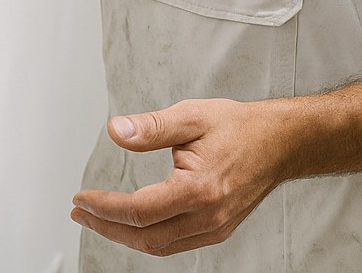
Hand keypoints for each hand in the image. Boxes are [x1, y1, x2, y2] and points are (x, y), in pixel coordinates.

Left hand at [70, 98, 287, 255]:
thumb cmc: (239, 127)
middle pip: (144, 237)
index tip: (81, 198)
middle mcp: (208, 216)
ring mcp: (215, 227)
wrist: (281, 143)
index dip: (103, 207)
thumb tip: (116, 131)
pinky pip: (175, 244)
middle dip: (106, 227)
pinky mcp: (218, 230)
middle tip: (79, 212)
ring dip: (124, 236)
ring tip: (98, 218)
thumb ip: (151, 127)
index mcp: (199, 189)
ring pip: (159, 246)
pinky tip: (133, 223)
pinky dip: (148, 237)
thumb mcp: (192, 116)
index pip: (138, 211)